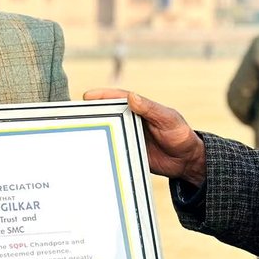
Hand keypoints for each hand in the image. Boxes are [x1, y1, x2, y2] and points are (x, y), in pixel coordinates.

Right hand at [82, 89, 205, 186]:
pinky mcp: (126, 152)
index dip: (102, 96)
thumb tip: (131, 96)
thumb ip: (150, 109)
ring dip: (94, 132)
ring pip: (107, 131)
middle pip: (107, 114)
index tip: (87, 96)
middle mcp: (130, 121)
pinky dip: (101, 149)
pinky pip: (111, 149)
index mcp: (139, 109)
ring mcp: (127, 137)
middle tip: (73, 115)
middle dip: (90, 113)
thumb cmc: (180, 135)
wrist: (186, 162)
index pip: (117, 98)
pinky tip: (89, 152)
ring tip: (76, 133)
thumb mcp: (168, 119)